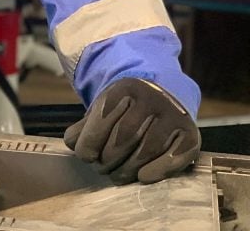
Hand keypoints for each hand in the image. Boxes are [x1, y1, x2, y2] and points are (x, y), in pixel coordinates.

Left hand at [64, 78, 199, 184]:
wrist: (162, 96)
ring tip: (117, 175)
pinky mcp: (191, 134)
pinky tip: (143, 177)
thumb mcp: (103, 108)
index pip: (103, 119)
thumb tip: (74, 144)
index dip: (90, 142)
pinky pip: (174, 157)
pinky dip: (158, 170)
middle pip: (124, 137)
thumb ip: (85, 126)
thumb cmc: (125, 108)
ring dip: (128, 169)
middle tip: (101, 169)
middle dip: (108, 159)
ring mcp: (173, 116)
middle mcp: (152, 99)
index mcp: (124, 89)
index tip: (85, 156)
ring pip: (147, 150)